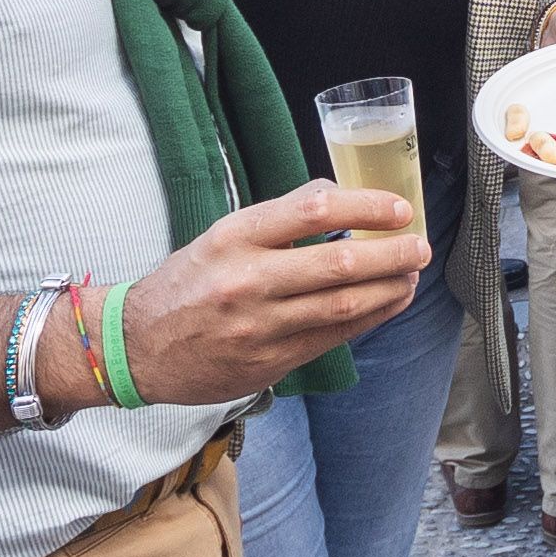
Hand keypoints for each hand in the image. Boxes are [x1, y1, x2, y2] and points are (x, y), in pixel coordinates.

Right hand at [107, 182, 429, 405]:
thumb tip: (338, 195)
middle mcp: (248, 280)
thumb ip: (278, 218)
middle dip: (391, 254)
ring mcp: (259, 326)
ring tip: (411, 275)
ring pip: (343, 306)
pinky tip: (387, 303)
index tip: (398, 207)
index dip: (366, 206)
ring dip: (388, 289)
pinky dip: (368, 319)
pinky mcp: (269, 362)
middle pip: (339, 263)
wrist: (136, 347)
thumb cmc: (187, 284)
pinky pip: (332, 338)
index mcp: (235, 237)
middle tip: (419, 245)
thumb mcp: (221, 236)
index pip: (314, 210)